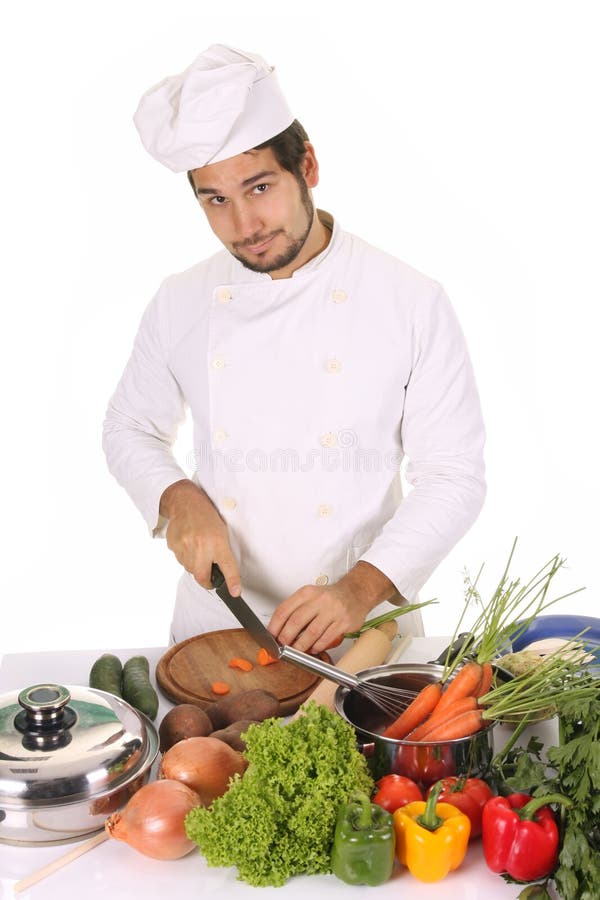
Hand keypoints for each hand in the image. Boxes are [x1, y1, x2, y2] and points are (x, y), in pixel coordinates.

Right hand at [159, 479, 240, 595]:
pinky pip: (180, 560)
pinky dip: (185, 556)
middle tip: (210, 577)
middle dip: (206, 580)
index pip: (227, 566)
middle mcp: (202, 545)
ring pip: (190, 569)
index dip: (232, 582)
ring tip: (197, 548)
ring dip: (195, 565)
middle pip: (202, 577)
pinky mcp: (174, 546)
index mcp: (218, 541)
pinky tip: (188, 543)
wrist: (184, 502)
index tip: (235, 592)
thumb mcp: (221, 531)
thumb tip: (221, 573)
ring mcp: (185, 546)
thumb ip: (221, 552)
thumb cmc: (206, 516)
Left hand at [268, 562, 396, 653]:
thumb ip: (295, 609)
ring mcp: (332, 611)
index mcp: (307, 593)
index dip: (275, 625)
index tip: (271, 636)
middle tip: (282, 646)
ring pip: (311, 633)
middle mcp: (319, 600)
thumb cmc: (330, 597)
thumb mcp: (310, 595)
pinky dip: (317, 646)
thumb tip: (279, 629)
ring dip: (301, 645)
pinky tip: (314, 648)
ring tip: (297, 651)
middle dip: (286, 637)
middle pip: (296, 621)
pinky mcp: (343, 622)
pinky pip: (326, 638)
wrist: (356, 593)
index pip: (284, 609)